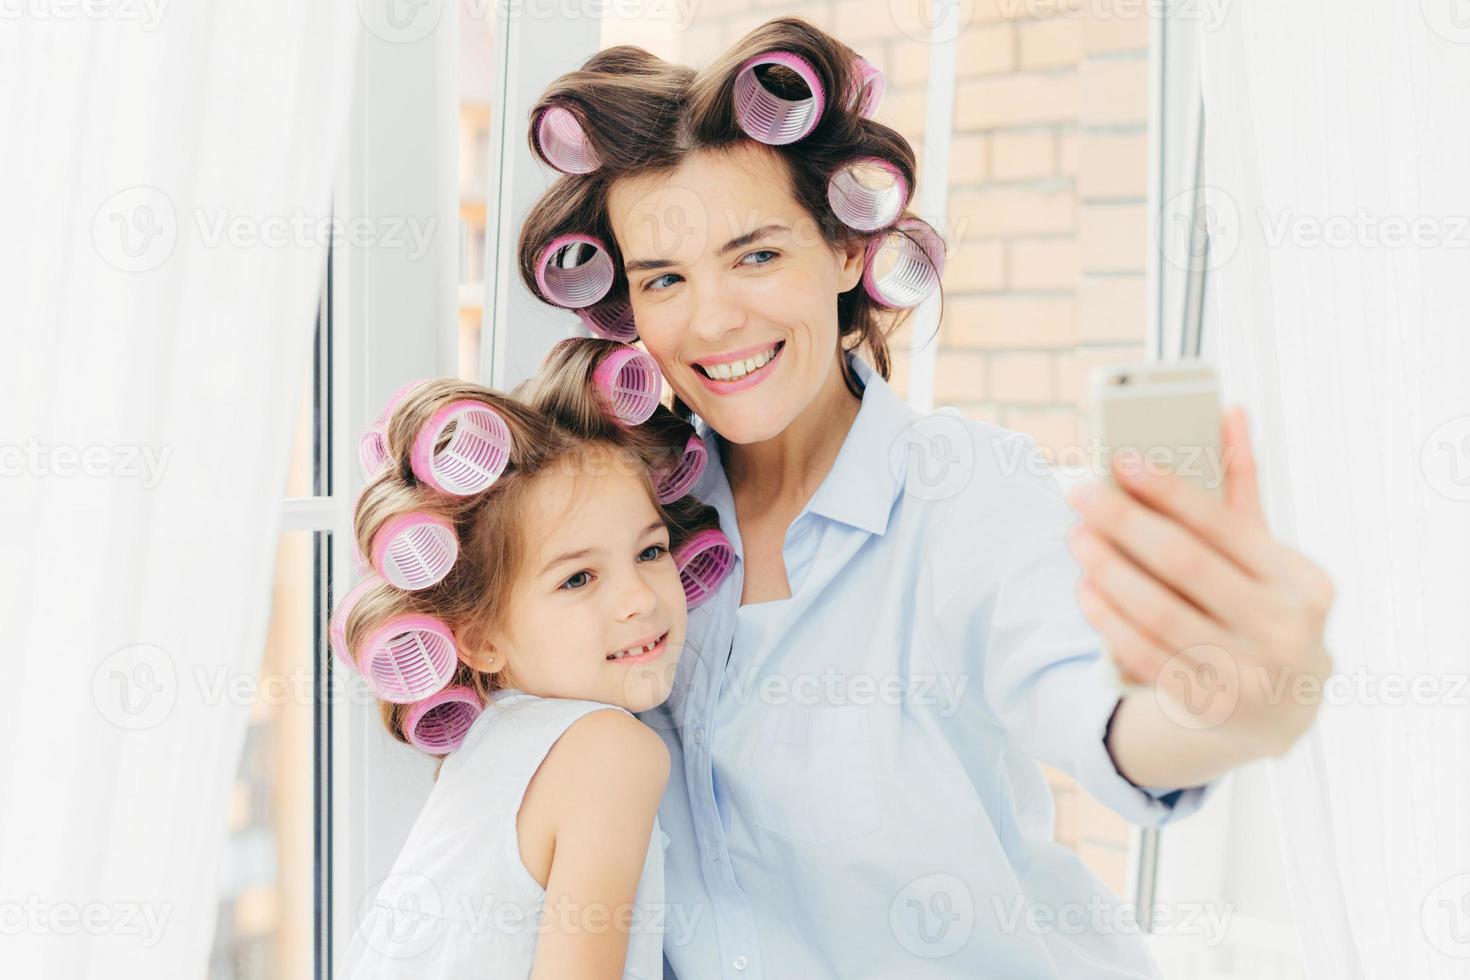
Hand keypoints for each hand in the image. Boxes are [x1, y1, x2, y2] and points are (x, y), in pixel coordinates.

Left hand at [1063, 405, 1335, 757]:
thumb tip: (1229, 412)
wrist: (1284, 710)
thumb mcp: (1268, 558)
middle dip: (1126, 524)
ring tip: (1075, 537)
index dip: (1170, 491)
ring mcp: (1248, 673)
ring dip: (1108, 571)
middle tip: (1079, 494)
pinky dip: (1109, 620)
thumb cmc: (1266, 609)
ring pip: (1160, 613)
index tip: (1122, 461)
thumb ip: (1243, 491)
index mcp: (1300, 581)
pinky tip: (1083, 590)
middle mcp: (1282, 627)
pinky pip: (1145, 655)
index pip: (1224, 525)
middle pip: (1186, 566)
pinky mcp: (1208, 706)